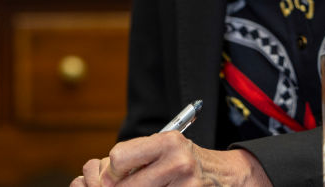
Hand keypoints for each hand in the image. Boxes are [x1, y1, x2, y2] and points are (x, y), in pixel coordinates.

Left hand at [71, 133, 271, 186]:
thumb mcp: (163, 149)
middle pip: (126, 186)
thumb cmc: (185, 161)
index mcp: (166, 142)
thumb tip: (98, 176)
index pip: (118, 158)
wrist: (226, 176)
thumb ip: (135, 158)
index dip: (109, 172)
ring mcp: (187, 185)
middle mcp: (178, 162)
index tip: (110, 178)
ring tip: (141, 185)